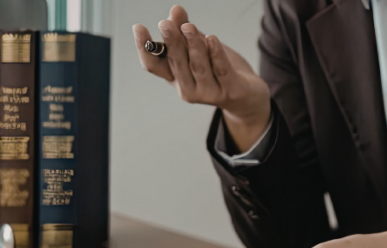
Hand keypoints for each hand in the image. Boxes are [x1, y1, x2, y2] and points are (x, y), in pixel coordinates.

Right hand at [132, 5, 270, 148]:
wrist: (247, 97)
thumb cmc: (218, 70)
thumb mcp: (199, 48)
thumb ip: (185, 31)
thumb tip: (175, 11)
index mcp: (175, 77)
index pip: (153, 65)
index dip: (144, 48)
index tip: (138, 28)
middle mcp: (187, 88)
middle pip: (177, 63)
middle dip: (172, 42)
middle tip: (165, 24)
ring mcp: (208, 92)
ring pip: (198, 66)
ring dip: (193, 45)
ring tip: (189, 26)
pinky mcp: (230, 91)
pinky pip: (221, 70)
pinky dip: (216, 55)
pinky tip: (212, 39)